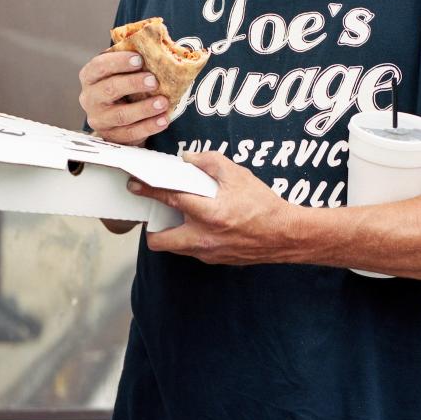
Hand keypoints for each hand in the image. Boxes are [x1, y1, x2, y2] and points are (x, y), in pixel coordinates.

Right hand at [78, 50, 170, 144]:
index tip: (139, 59)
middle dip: (133, 83)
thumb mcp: (123, 72)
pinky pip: (131, 133)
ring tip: (163, 102)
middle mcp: (89, 98)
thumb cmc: (123, 87)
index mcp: (90, 76)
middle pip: (109, 89)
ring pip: (121, 115)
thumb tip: (158, 35)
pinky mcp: (112, 136)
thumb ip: (134, 58)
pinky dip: (149, 126)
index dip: (118, 62)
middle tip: (154, 80)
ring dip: (144, 108)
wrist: (118, 119)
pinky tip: (163, 120)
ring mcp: (99, 119)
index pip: (99, 66)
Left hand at [129, 150, 301, 265]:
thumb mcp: (238, 174)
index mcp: (208, 213)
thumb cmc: (263, 205)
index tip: (136, 184)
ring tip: (182, 217)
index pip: (169, 198)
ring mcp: (208, 253)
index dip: (148, 189)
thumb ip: (210, 162)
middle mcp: (203, 237)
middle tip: (157, 214)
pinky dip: (191, 238)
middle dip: (152, 229)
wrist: (285, 235)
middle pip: (160, 241)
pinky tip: (202, 225)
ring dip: (172, 234)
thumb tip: (188, 159)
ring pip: (175, 248)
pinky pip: (193, 250)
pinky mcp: (215, 260)